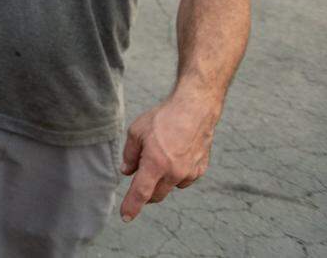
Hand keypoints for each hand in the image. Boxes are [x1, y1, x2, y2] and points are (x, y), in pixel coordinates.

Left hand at [119, 95, 218, 221]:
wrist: (195, 109)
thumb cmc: (162, 118)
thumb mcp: (136, 132)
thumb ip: (129, 155)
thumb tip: (126, 172)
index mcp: (155, 163)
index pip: (141, 192)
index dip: (132, 206)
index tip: (125, 217)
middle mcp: (174, 172)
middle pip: (156, 194)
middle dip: (146, 192)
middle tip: (139, 177)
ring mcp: (189, 172)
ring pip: (170, 187)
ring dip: (161, 180)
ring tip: (160, 155)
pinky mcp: (200, 169)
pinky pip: (184, 179)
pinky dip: (176, 174)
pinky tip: (175, 155)